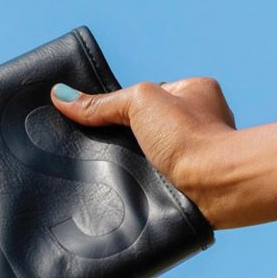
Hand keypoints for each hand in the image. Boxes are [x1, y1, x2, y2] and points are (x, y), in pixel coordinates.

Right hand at [50, 76, 276, 229]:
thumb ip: (101, 103)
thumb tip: (59, 96)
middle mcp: (204, 120)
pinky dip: (148, 183)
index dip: (123, 107)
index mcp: (197, 90)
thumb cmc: (190, 136)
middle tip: (104, 147)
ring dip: (137, 162)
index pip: (149, 95)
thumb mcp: (139, 103)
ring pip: (154, 154)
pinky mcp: (195, 182)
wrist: (216, 186)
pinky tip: (134, 187)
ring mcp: (201, 153)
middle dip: (128, 137)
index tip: (102, 120)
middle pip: (149, 125)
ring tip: (116, 170)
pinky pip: (162, 178)